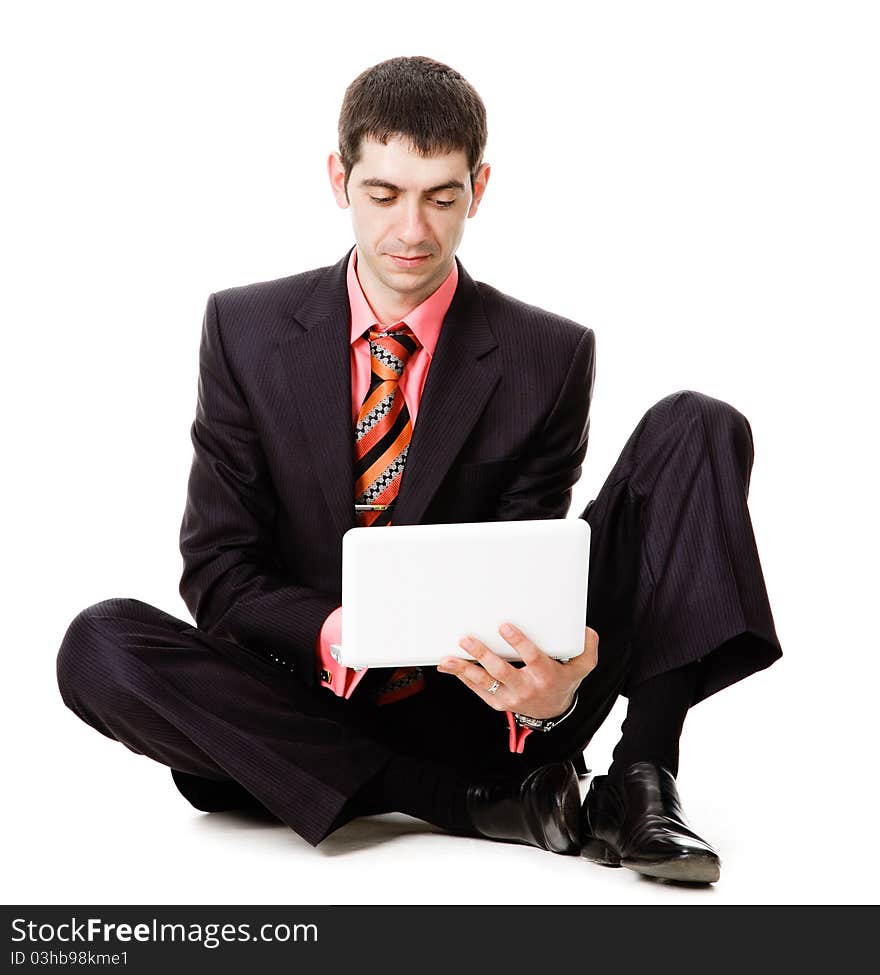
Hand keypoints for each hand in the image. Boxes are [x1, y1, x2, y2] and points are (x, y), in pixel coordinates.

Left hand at [437, 623, 598, 718]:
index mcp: (546, 676)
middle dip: (483, 655)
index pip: (532, 658)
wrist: (553, 710)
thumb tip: (585, 631)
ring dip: (465, 669)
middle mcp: (526, 688)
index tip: (505, 627)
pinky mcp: (498, 703)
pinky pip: (477, 690)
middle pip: (501, 672)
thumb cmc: (563, 680)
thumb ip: (587, 648)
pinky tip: (450, 666)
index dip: (519, 643)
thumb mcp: (582, 667)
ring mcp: (510, 698)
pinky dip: (463, 678)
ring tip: (449, 658)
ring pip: (484, 683)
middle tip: (467, 639)